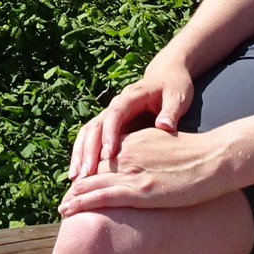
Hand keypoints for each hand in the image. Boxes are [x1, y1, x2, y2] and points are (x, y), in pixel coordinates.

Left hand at [59, 123, 240, 215]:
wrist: (214, 159)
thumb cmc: (197, 155)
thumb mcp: (165, 147)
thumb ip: (149, 154)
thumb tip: (147, 167)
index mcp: (133, 143)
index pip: (101, 157)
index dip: (88, 172)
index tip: (78, 184)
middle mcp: (127, 155)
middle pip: (92, 171)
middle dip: (77, 187)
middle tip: (64, 200)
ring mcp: (132, 173)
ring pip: (92, 184)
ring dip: (73, 198)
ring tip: (62, 209)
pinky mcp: (140, 190)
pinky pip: (103, 198)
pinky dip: (83, 203)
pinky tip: (70, 210)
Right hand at [68, 57, 197, 182]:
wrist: (167, 76)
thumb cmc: (174, 87)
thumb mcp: (178, 97)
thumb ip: (171, 111)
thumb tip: (164, 126)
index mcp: (131, 97)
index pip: (114, 115)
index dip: (109, 134)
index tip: (108, 155)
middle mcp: (115, 105)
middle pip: (94, 126)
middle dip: (88, 149)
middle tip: (85, 173)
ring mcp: (110, 115)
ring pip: (88, 133)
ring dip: (80, 154)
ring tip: (76, 177)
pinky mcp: (110, 125)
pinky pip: (91, 139)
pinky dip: (83, 154)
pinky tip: (80, 173)